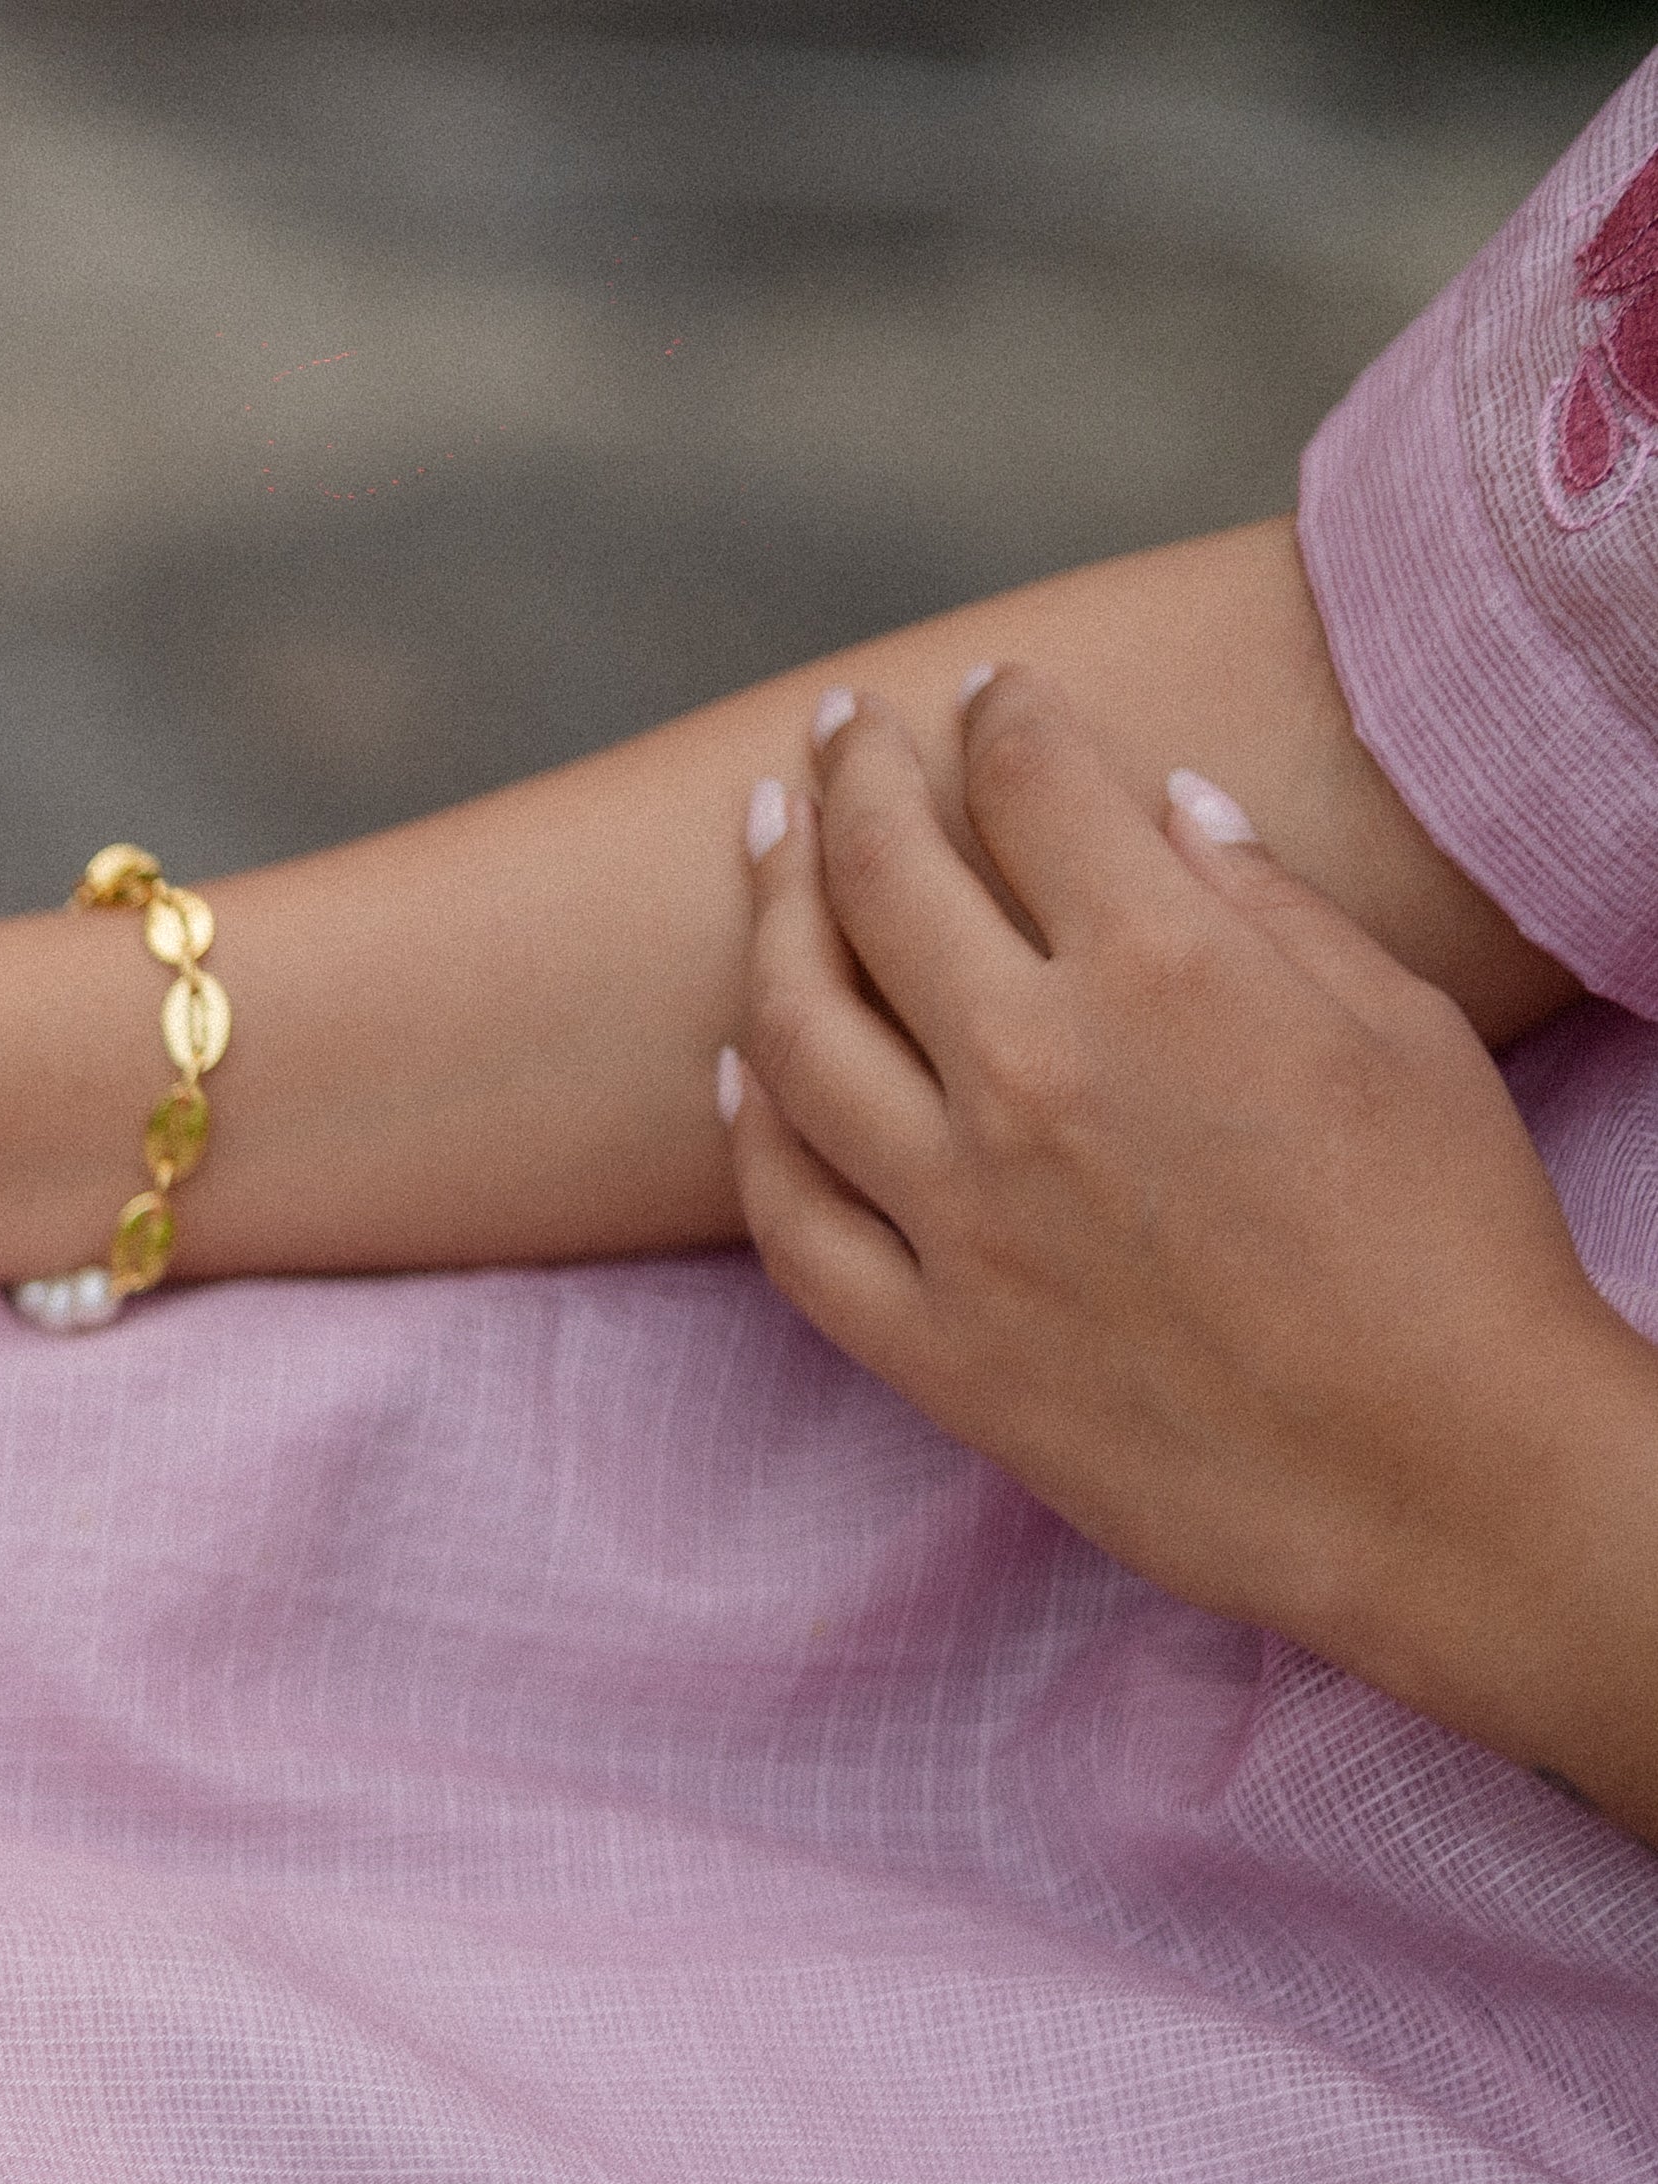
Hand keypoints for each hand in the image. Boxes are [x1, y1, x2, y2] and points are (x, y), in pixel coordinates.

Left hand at [730, 669, 1657, 1775]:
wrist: (1436, 1480)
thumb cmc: (1451, 1245)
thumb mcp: (1403, 1033)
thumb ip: (1265, 906)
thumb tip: (1165, 807)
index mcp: (1163, 972)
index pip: (1036, 787)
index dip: (1004, 718)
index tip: (987, 695)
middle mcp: (1031, 1074)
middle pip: (883, 880)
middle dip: (855, 777)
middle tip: (839, 731)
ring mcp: (956, 1214)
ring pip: (795, 1031)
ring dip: (769, 919)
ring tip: (767, 850)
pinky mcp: (925, 1339)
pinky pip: (788, 1216)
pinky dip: (751, 1126)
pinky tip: (741, 1066)